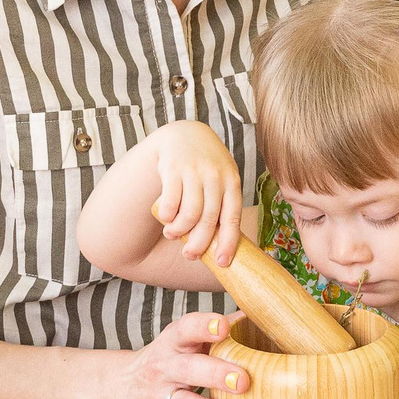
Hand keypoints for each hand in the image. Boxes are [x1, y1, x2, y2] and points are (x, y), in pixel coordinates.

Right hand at [110, 310, 249, 398]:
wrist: (119, 390)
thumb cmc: (168, 361)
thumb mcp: (185, 342)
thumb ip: (216, 330)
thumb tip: (258, 311)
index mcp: (174, 343)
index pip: (186, 329)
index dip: (203, 326)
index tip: (223, 326)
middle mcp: (164, 369)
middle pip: (188, 369)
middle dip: (215, 373)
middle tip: (243, 379)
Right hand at [149, 122, 244, 269]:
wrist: (186, 135)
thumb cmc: (206, 168)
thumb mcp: (221, 180)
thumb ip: (222, 205)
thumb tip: (221, 246)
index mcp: (232, 182)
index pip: (233, 218)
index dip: (229, 243)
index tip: (223, 263)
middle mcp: (216, 176)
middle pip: (209, 220)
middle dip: (198, 244)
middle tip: (189, 256)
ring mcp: (195, 171)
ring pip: (189, 213)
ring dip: (179, 231)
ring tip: (172, 235)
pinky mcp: (174, 168)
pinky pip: (171, 201)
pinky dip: (168, 217)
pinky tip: (166, 220)